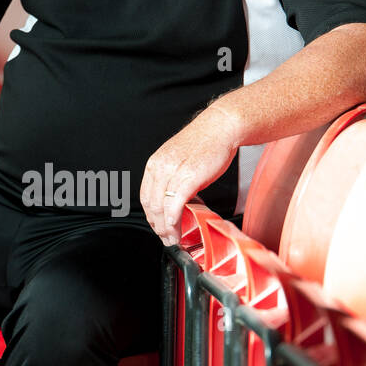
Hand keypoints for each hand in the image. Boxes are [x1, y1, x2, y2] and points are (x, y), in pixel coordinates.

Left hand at [140, 107, 237, 245]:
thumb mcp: (179, 160)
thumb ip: (172, 179)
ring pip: (162, 207)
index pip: (145, 196)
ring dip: (166, 227)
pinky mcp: (190, 176)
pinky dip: (174, 218)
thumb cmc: (204, 143)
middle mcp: (161, 167)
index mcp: (155, 163)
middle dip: (157, 226)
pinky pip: (176, 203)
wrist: (220, 127)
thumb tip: (173, 200)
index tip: (157, 227)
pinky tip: (176, 227)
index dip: (150, 216)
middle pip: (151, 205)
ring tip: (173, 237)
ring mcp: (174, 172)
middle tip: (166, 238)